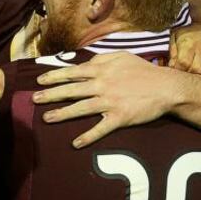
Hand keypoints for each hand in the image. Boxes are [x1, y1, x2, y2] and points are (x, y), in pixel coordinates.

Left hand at [32, 51, 178, 147]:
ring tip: (46, 118)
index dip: (54, 76)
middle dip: (51, 94)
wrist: (166, 87)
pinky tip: (75, 143)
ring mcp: (110, 102)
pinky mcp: (119, 118)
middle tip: (34, 99)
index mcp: (101, 69)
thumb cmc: (144, 70)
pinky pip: (100, 128)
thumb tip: (87, 62)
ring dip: (62, 114)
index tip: (39, 80)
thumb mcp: (122, 56)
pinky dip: (88, 136)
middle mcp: (102, 85)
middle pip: (71, 90)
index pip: (72, 73)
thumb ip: (102, 58)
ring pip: (80, 108)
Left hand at [170, 23, 200, 80]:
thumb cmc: (187, 36)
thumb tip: (172, 66)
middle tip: (185, 76)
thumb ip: (173, 53)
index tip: (175, 69)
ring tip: (196, 79)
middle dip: (189, 75)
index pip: (184, 61)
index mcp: (190, 45)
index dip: (178, 69)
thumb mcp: (175, 38)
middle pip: (197, 69)